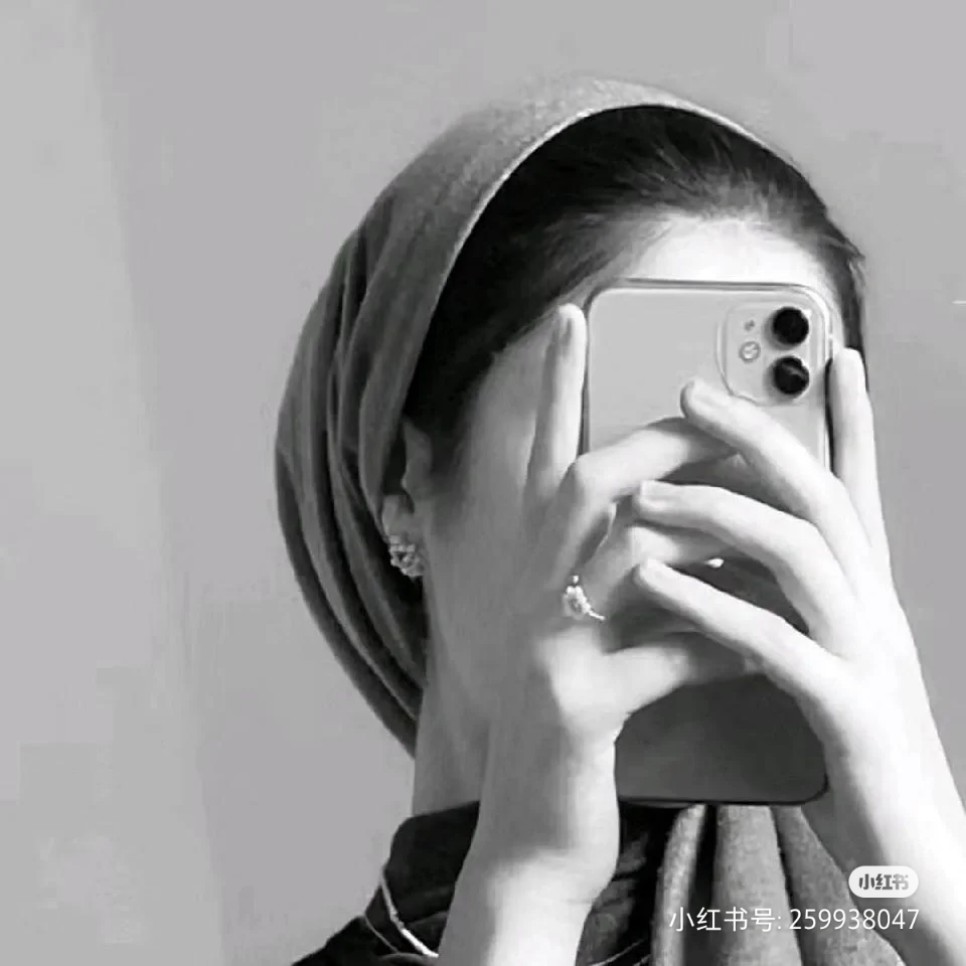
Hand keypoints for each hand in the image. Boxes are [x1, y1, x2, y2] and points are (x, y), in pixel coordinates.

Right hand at [468, 304, 754, 910]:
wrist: (533, 839)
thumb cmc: (575, 728)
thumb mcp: (584, 639)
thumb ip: (615, 580)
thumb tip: (679, 521)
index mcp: (535, 576)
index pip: (540, 463)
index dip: (553, 388)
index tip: (573, 316)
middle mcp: (529, 599)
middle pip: (581, 488)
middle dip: (653, 441)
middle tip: (710, 410)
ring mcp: (546, 652)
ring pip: (621, 559)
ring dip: (699, 533)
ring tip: (761, 519)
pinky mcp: (576, 712)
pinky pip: (656, 657)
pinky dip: (712, 641)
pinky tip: (749, 646)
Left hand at [626, 353, 965, 890]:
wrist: (916, 856)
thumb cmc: (856, 745)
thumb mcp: (830, 654)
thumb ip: (798, 600)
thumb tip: (758, 554)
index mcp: (863, 594)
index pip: (856, 489)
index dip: (848, 421)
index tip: (829, 357)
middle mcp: (872, 608)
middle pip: (822, 497)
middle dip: (758, 436)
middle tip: (692, 391)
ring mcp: (866, 656)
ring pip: (802, 555)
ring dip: (722, 513)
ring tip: (650, 493)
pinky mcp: (849, 713)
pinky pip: (780, 645)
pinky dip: (718, 608)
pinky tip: (664, 585)